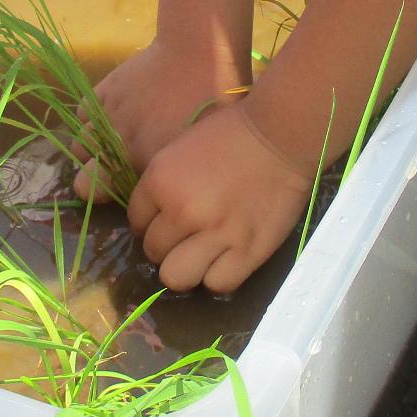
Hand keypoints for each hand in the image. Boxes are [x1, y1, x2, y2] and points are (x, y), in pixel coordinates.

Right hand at [71, 37, 248, 201]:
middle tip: (110, 172)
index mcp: (146, 162)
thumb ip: (178, 170)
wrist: (198, 51)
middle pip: (84, 178)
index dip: (113, 198)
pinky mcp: (104, 90)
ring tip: (108, 144)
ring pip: (79, 145)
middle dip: (93, 180)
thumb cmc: (214, 98)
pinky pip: (83, 112)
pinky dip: (91, 118)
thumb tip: (170, 185)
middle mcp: (118, 144)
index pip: (110, 194)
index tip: (121, 193)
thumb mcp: (203, 144)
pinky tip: (110, 115)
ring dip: (90, 149)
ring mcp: (107, 116)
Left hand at [127, 102, 312, 293]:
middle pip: (153, 252)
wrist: (281, 135)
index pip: (136, 221)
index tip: (167, 218)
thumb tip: (154, 213)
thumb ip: (163, 182)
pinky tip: (227, 259)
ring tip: (202, 255)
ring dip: (187, 268)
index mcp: (160, 181)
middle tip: (187, 236)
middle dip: (167, 246)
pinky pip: (218, 283)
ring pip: (176, 277)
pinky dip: (220, 275)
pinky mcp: (247, 251)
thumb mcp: (181, 147)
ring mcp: (215, 234)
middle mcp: (182, 212)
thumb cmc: (232, 133)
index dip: (150, 221)